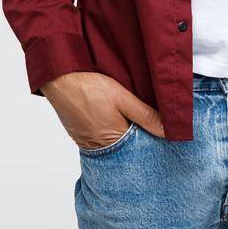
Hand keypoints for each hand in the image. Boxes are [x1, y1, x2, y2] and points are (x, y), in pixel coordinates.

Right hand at [42, 71, 166, 149]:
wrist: (59, 80)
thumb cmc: (90, 88)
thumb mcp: (123, 98)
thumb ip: (146, 116)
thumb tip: (168, 131)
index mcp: (113, 140)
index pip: (138, 148)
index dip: (150, 139)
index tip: (160, 131)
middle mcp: (98, 148)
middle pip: (125, 148)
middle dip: (137, 138)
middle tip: (147, 124)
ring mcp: (86, 143)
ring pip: (112, 144)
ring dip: (122, 134)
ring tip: (130, 119)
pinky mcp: (79, 136)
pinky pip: (99, 139)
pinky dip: (109, 132)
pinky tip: (113, 118)